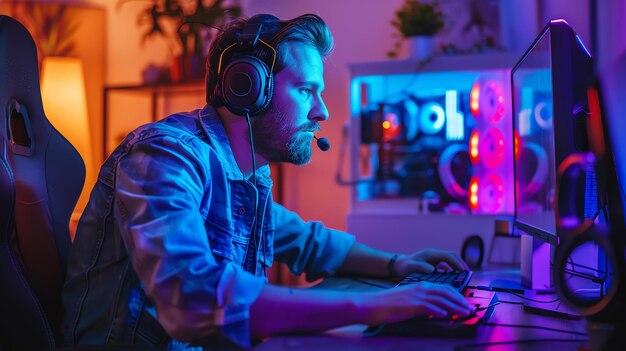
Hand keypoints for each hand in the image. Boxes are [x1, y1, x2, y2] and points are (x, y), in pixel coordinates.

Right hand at [358, 281, 474, 325]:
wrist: (371, 304)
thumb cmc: (387, 305)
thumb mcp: (407, 300)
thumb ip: (421, 303)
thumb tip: (435, 311)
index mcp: (420, 285)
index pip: (444, 287)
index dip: (457, 295)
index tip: (465, 303)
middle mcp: (420, 288)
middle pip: (446, 292)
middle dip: (461, 300)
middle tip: (470, 309)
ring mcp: (416, 296)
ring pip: (442, 299)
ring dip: (455, 307)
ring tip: (465, 313)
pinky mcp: (412, 305)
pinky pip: (430, 307)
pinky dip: (441, 311)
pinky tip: (447, 316)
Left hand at [393, 248, 468, 276]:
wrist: (398, 266)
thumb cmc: (403, 267)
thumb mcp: (410, 267)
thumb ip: (420, 267)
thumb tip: (433, 269)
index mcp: (430, 254)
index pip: (448, 256)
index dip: (457, 263)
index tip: (464, 271)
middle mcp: (434, 255)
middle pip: (452, 256)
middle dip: (461, 264)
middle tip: (468, 274)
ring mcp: (434, 259)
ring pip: (450, 261)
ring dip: (458, 267)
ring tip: (464, 276)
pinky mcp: (434, 264)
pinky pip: (446, 266)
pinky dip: (452, 271)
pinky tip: (455, 279)